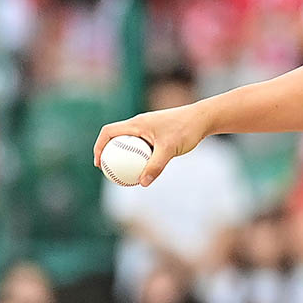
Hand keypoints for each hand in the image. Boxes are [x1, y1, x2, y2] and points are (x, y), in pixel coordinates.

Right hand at [93, 103, 211, 186]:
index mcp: (137, 123)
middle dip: (109, 153)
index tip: (99, 163)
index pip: (108, 132)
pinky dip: (138, 155)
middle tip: (108, 172)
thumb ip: (155, 166)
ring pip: (130, 142)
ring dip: (124, 155)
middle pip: (116, 137)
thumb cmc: (186, 130)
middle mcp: (141, 123)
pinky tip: (144, 170)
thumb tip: (142, 183)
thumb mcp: (169, 149)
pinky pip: (142, 145)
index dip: (99, 146)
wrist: (204, 119)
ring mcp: (149, 127)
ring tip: (123, 174)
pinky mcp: (158, 132)